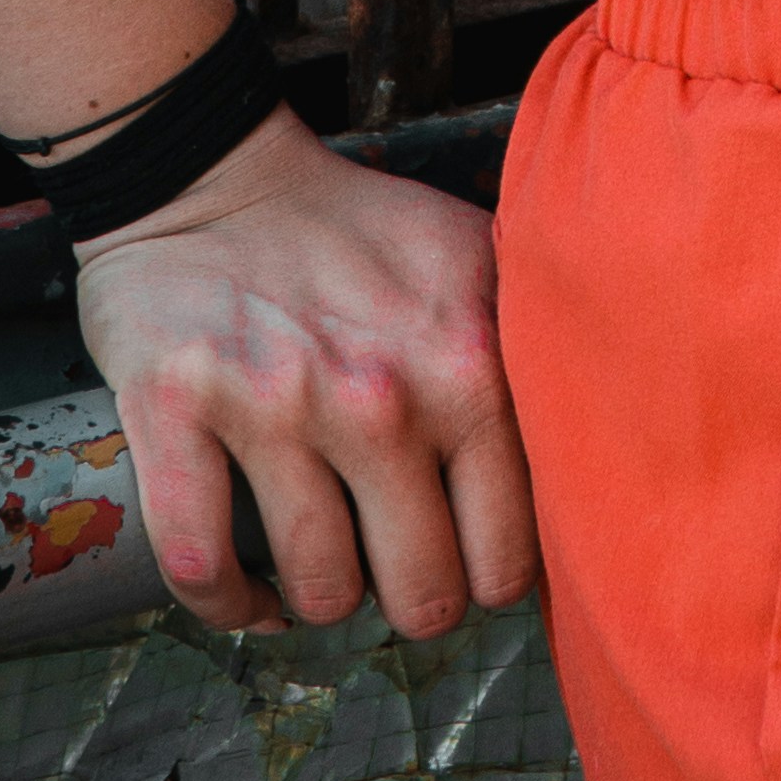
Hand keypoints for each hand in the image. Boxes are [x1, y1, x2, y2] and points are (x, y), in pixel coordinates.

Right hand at [72, 106, 538, 637]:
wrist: (214, 177)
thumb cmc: (357, 235)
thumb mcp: (478, 263)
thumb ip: (534, 358)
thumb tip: (603, 461)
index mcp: (470, 360)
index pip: (516, 548)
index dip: (494, 573)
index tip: (472, 557)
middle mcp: (382, 392)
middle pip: (427, 595)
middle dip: (417, 597)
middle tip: (399, 565)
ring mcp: (276, 404)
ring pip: (322, 592)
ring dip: (323, 596)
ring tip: (327, 557)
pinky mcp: (177, 411)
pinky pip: (203, 568)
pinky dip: (227, 603)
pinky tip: (248, 591)